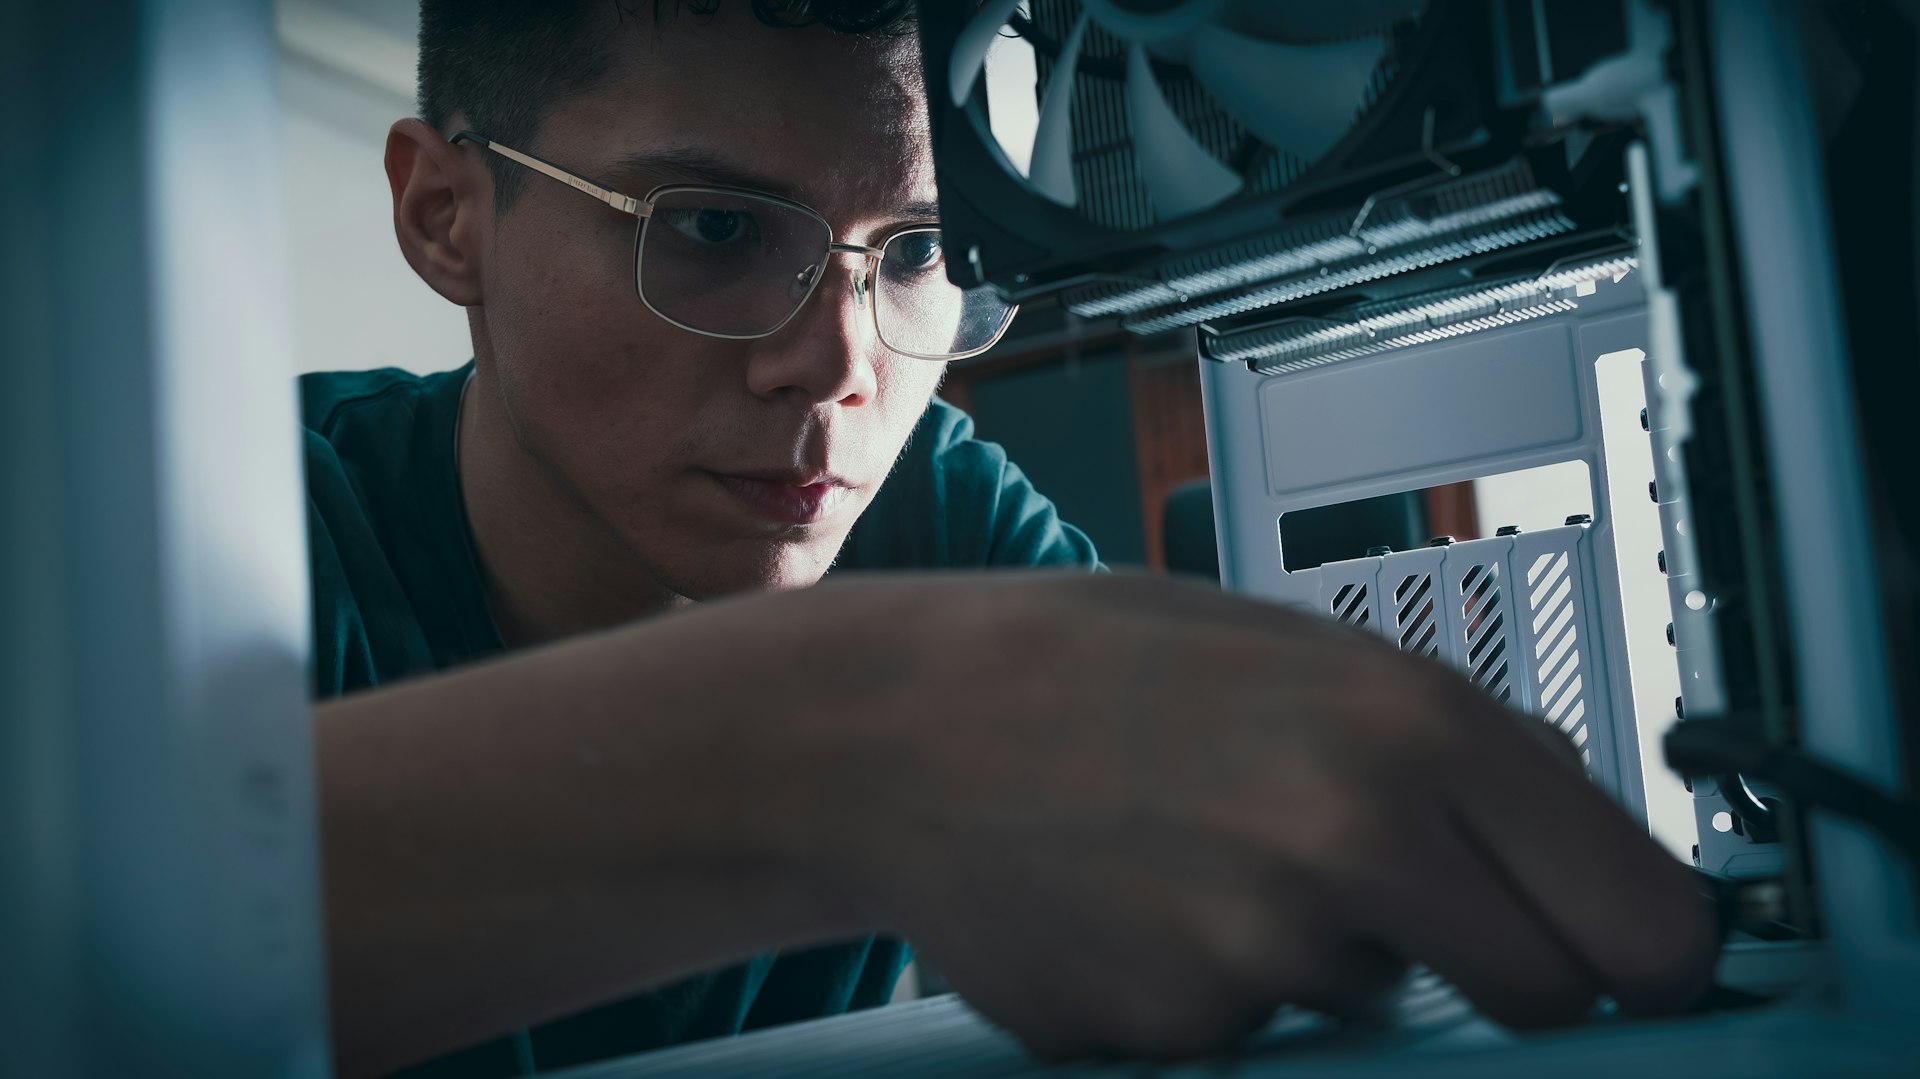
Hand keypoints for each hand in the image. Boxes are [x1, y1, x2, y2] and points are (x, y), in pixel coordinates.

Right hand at [786, 572, 1716, 1059]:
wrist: (904, 727)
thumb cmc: (1102, 667)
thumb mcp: (1307, 649)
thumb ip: (1462, 747)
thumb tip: (1586, 833)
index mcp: (1413, 729)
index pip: (1642, 920)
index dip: (1643, 952)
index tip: (1623, 961)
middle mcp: (1356, 846)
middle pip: (1542, 996)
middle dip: (1496, 967)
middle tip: (1395, 899)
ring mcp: (1263, 958)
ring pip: (1375, 1004)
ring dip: (1322, 954)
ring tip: (1200, 851)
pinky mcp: (1178, 1036)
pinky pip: (1255, 1035)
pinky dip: (1216, 988)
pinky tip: (1138, 900)